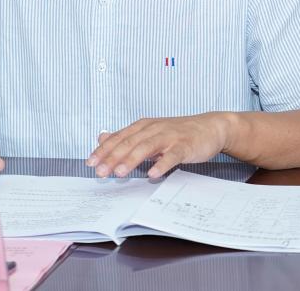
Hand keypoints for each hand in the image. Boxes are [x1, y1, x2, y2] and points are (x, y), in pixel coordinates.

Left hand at [86, 112, 233, 178]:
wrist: (209, 127)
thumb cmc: (177, 133)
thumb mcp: (149, 133)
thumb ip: (126, 137)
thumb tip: (102, 139)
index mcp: (142, 127)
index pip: (119, 138)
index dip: (104, 151)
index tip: (90, 163)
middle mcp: (153, 129)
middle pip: (129, 143)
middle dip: (112, 157)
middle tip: (100, 172)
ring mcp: (169, 137)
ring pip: (146, 147)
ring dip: (132, 160)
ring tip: (119, 173)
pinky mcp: (184, 146)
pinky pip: (172, 156)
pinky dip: (162, 164)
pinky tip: (153, 174)